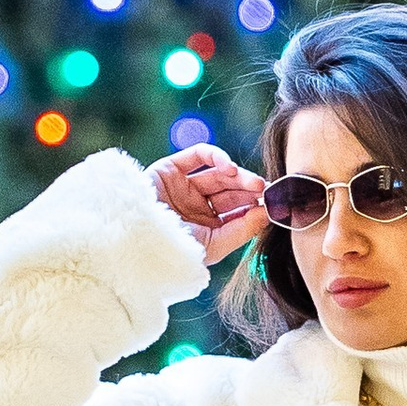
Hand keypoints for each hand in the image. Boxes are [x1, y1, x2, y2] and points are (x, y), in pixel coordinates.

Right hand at [150, 142, 266, 266]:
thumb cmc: (172, 250)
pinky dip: (218, 157)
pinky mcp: (170, 169)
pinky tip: (230, 169)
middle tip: (265, 190)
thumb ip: (243, 229)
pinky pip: (199, 155)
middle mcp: (195, 206)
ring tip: (254, 184)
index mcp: (205, 228)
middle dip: (249, 190)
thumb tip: (268, 212)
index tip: (272, 205)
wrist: (134, 240)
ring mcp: (183, 187)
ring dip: (239, 176)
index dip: (254, 206)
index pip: (236, 211)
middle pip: (230, 191)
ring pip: (219, 174)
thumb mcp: (215, 245)